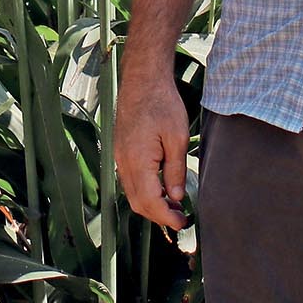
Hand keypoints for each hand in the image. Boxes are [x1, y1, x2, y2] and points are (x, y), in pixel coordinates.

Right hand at [114, 70, 190, 229]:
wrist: (142, 79)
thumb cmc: (162, 103)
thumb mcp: (177, 138)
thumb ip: (175, 170)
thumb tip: (175, 197)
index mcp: (137, 160)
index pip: (149, 201)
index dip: (166, 217)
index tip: (182, 223)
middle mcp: (123, 161)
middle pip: (137, 202)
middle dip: (158, 215)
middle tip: (180, 218)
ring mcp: (119, 155)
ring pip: (131, 193)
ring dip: (150, 204)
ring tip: (173, 206)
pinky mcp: (120, 149)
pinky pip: (129, 180)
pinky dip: (143, 191)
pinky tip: (159, 187)